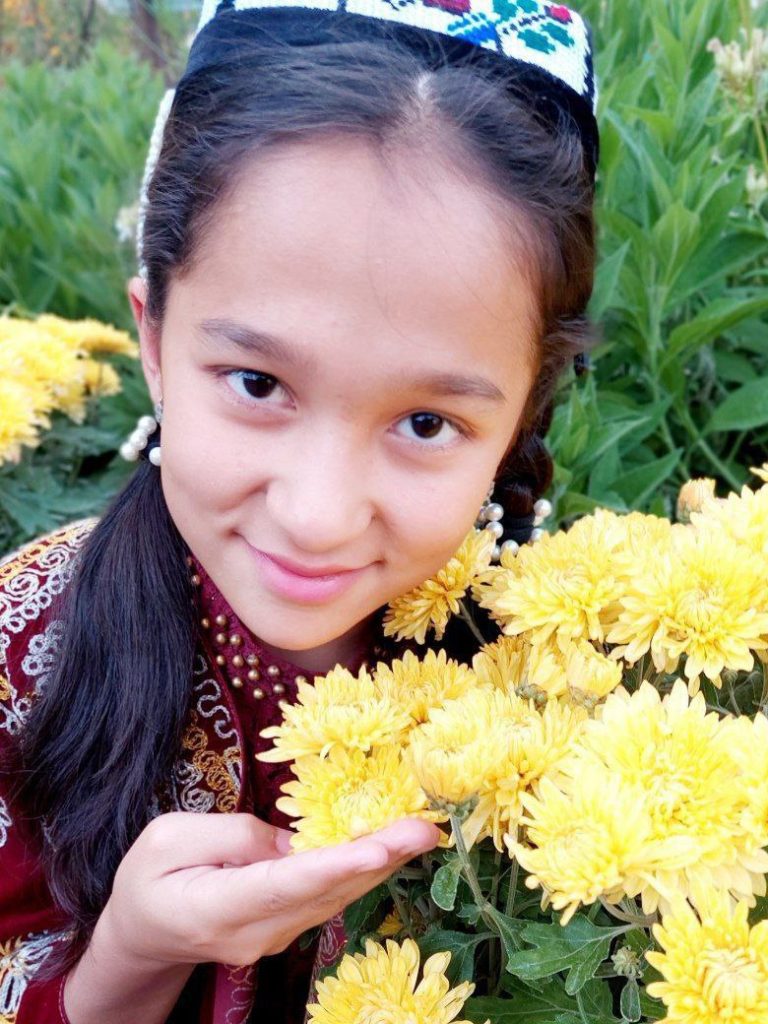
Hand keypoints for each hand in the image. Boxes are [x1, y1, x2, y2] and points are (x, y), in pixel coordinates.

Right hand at [99, 811, 438, 967]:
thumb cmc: (148, 878)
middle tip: (427, 828)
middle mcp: (257, 932)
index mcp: (219, 908)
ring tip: (423, 831)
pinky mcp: (288, 926)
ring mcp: (276, 936)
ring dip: (383, 863)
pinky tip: (392, 847)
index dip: (336, 865)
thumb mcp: (168, 838)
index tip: (379, 848)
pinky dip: (364, 870)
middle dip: (381, 858)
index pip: (287, 884)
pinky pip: (331, 897)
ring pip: (337, 897)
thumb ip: (232, 835)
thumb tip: (290, 839)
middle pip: (327, 892)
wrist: (144, 933)